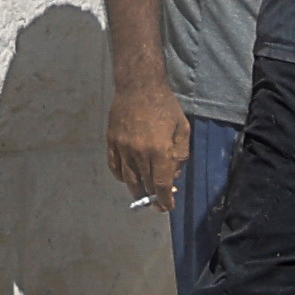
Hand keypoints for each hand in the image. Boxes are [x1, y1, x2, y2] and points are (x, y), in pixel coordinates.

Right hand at [102, 81, 186, 206]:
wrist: (138, 87)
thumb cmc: (165, 106)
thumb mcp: (183, 129)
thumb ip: (180, 154)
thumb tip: (173, 175)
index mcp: (159, 150)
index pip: (161, 184)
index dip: (165, 199)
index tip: (167, 208)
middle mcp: (139, 152)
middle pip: (145, 183)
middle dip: (153, 197)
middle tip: (159, 203)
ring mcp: (122, 147)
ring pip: (127, 178)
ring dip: (136, 190)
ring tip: (143, 196)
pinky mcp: (111, 141)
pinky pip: (114, 165)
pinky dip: (120, 176)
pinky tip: (127, 180)